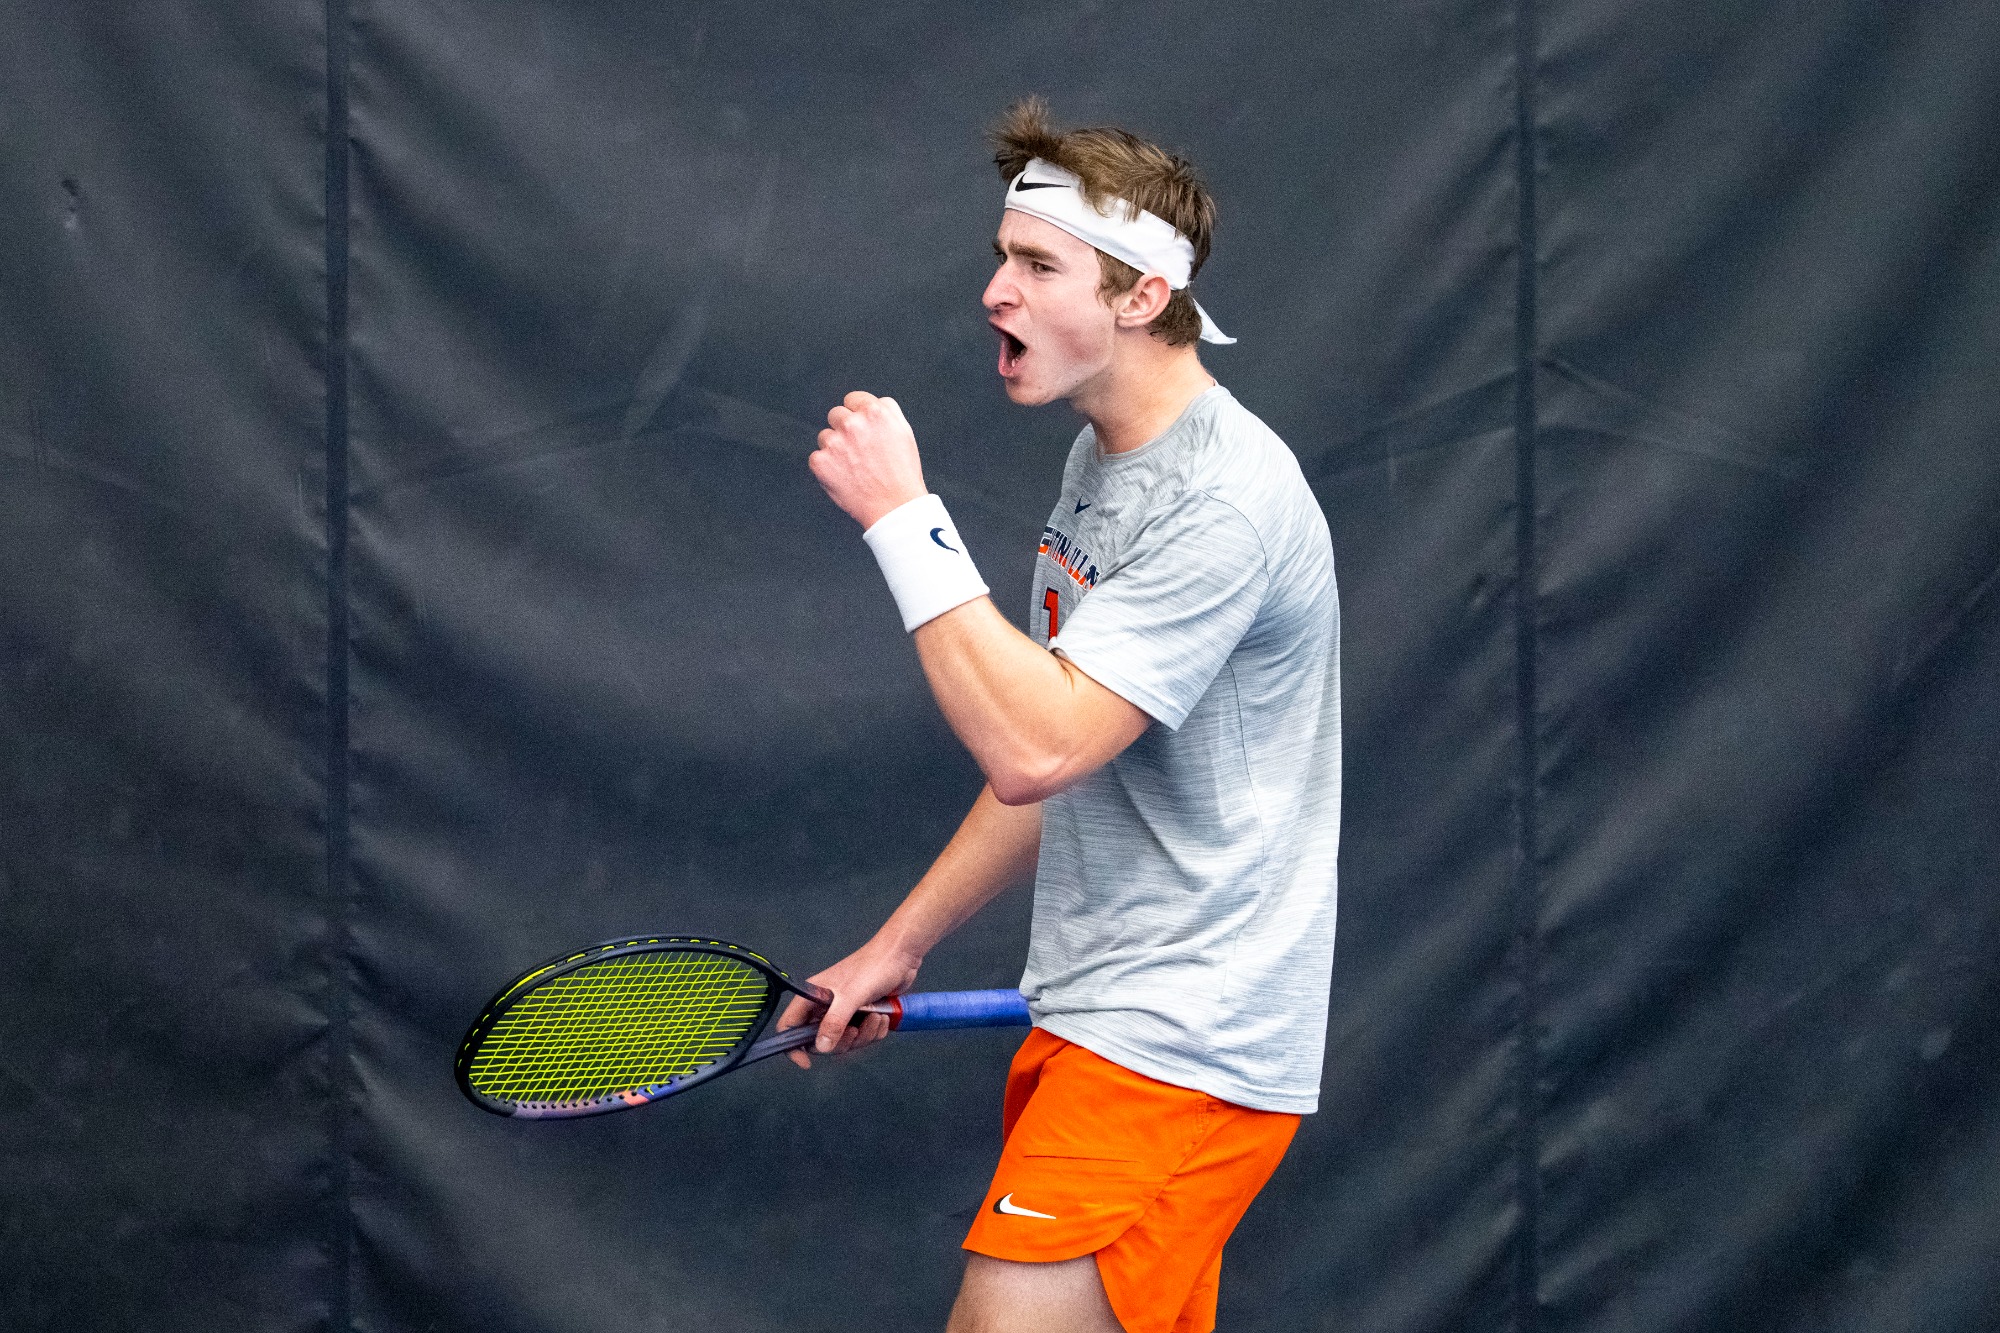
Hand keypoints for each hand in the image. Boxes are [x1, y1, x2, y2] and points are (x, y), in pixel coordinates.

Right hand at [774, 933, 924, 1068]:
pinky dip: (875, 1031)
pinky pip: (864, 1036)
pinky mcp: (862, 1015)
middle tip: (856, 1030)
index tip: (806, 1062)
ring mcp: (844, 1011)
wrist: (901, 956)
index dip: (792, 1046)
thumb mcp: (851, 996)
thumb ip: (834, 1022)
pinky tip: (883, 1016)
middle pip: (821, 1041)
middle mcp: (825, 1005)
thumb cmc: (873, 968)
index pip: (789, 1025)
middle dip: (842, 1041)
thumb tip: (820, 1048)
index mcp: (812, 996)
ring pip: (846, 1041)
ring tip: (876, 1017)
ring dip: (864, 1035)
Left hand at [809, 391, 927, 529]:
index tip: (862, 429)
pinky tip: (845, 477)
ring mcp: (834, 442)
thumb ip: (885, 412)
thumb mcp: (904, 432)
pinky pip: (817, 458)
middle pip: (836, 414)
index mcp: (874, 411)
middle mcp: (852, 423)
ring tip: (854, 467)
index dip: (858, 414)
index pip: (853, 399)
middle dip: (845, 429)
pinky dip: (827, 468)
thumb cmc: (902, 473)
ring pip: (825, 436)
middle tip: (859, 451)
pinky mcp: (821, 462)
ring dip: (835, 448)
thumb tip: (869, 404)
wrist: (894, 506)